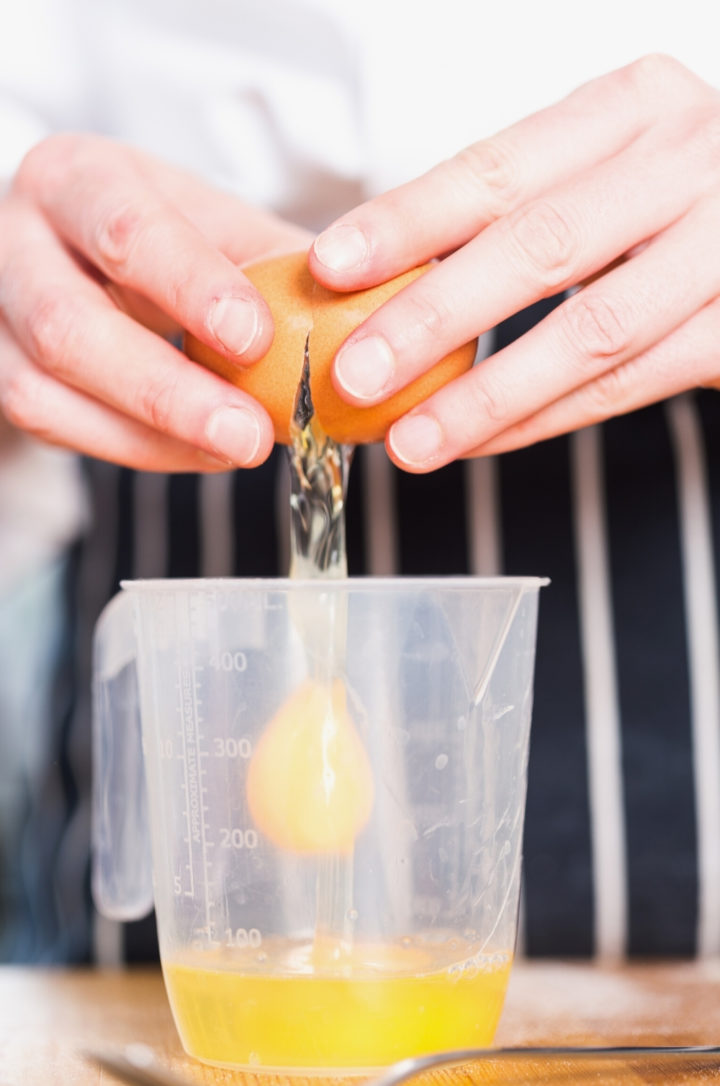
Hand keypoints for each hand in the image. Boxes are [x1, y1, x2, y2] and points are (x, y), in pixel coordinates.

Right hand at [0, 134, 310, 469]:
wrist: (73, 252)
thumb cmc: (158, 234)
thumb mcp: (211, 223)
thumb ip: (272, 263)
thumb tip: (369, 316)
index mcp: (78, 180)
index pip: (126, 229)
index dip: (190, 287)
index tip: (257, 337)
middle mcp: (18, 240)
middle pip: (69, 326)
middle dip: (167, 390)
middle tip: (251, 434)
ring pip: (45, 391)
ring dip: (149, 436)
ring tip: (235, 451)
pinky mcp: (0, 373)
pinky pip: (54, 427)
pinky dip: (133, 449)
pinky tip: (197, 453)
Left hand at [309, 54, 719, 470]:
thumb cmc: (671, 195)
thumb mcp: (603, 165)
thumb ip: (514, 209)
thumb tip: (377, 277)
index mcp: (633, 108)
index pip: (499, 167)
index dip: (409, 221)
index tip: (332, 265)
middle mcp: (686, 164)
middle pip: (542, 246)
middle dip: (435, 317)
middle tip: (355, 373)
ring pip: (589, 332)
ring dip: (486, 395)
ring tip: (410, 439)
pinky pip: (626, 386)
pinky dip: (542, 420)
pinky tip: (479, 441)